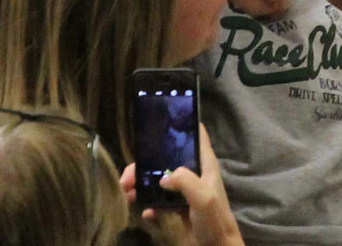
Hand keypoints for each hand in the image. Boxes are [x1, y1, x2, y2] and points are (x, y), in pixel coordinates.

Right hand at [119, 124, 243, 245]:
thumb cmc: (215, 220)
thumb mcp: (203, 197)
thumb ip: (185, 181)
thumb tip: (162, 177)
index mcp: (205, 165)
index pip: (197, 135)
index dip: (183, 124)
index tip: (161, 121)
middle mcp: (195, 174)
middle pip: (167, 159)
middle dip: (146, 164)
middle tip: (127, 176)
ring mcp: (186, 191)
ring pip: (160, 179)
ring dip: (142, 184)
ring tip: (126, 192)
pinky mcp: (179, 208)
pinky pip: (160, 201)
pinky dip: (149, 204)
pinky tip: (144, 210)